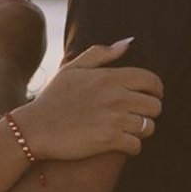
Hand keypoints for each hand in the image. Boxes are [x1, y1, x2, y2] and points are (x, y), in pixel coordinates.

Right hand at [20, 40, 162, 161]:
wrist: (34, 129)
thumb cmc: (53, 99)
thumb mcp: (73, 69)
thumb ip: (101, 53)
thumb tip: (128, 43)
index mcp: (110, 77)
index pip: (151, 81)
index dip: (156, 90)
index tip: (151, 96)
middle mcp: (116, 96)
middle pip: (155, 106)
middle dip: (149, 112)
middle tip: (136, 116)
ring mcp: (114, 119)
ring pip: (148, 127)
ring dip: (141, 131)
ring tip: (128, 131)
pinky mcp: (109, 140)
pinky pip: (137, 146)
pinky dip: (132, 147)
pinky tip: (121, 144)